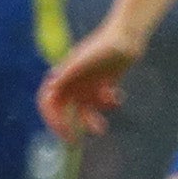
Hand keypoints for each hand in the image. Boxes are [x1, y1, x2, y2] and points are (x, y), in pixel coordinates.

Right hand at [40, 25, 144, 141]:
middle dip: (68, 126)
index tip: (63, 131)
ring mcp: (88, 83)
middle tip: (74, 142)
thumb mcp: (87, 59)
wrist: (128, 36)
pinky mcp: (104, 84)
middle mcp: (73, 81)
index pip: (49, 102)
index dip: (52, 118)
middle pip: (64, 111)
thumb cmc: (106, 45)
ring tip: (101, 129)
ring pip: (84, 110)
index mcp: (64, 76)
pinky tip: (116, 97)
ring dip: (91, 121)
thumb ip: (69, 70)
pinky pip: (101, 103)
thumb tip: (51, 84)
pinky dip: (108, 104)